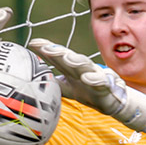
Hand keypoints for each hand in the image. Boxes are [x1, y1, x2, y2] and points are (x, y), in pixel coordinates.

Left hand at [27, 38, 145, 133]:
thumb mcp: (69, 88)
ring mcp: (95, 75)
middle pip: (69, 57)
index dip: (46, 49)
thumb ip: (55, 83)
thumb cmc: (89, 92)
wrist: (113, 102)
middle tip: (45, 47)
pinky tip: (87, 78)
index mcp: (73, 69)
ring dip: (76, 60)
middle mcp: (83, 69)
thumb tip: (35, 80)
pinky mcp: (105, 86)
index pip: (58, 56)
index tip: (32, 42)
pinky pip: (100, 81)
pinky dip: (94, 79)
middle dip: (58, 51)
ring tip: (66, 57)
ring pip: (84, 65)